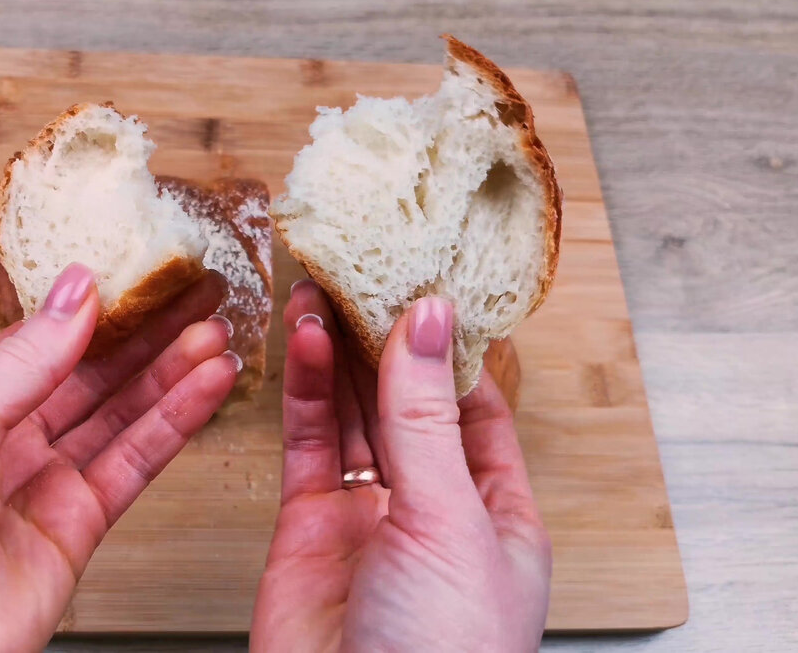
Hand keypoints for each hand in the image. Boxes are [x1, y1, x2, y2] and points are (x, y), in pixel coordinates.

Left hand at [0, 264, 239, 652]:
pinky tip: (204, 389)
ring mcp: (38, 486)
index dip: (96, 307)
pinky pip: (133, 465)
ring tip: (218, 333)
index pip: (39, 339)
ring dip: (171, 375)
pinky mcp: (73, 531)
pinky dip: (173, 426)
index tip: (143, 273)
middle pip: (88, 374)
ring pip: (119, 416)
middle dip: (146, 335)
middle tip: (197, 294)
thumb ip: (25, 359)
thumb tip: (76, 292)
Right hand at [251, 281, 551, 652]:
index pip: (478, 405)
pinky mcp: (307, 527)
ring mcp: (367, 517)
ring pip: (353, 414)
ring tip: (321, 287)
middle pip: (408, 400)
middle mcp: (432, 508)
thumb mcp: (449, 521)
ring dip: (337, 352)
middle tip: (360, 270)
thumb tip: (431, 319)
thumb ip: (426, 418)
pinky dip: (302, 391)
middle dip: (384, 337)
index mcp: (496, 511)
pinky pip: (308, 445)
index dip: (451, 343)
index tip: (426, 280)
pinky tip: (301, 343)